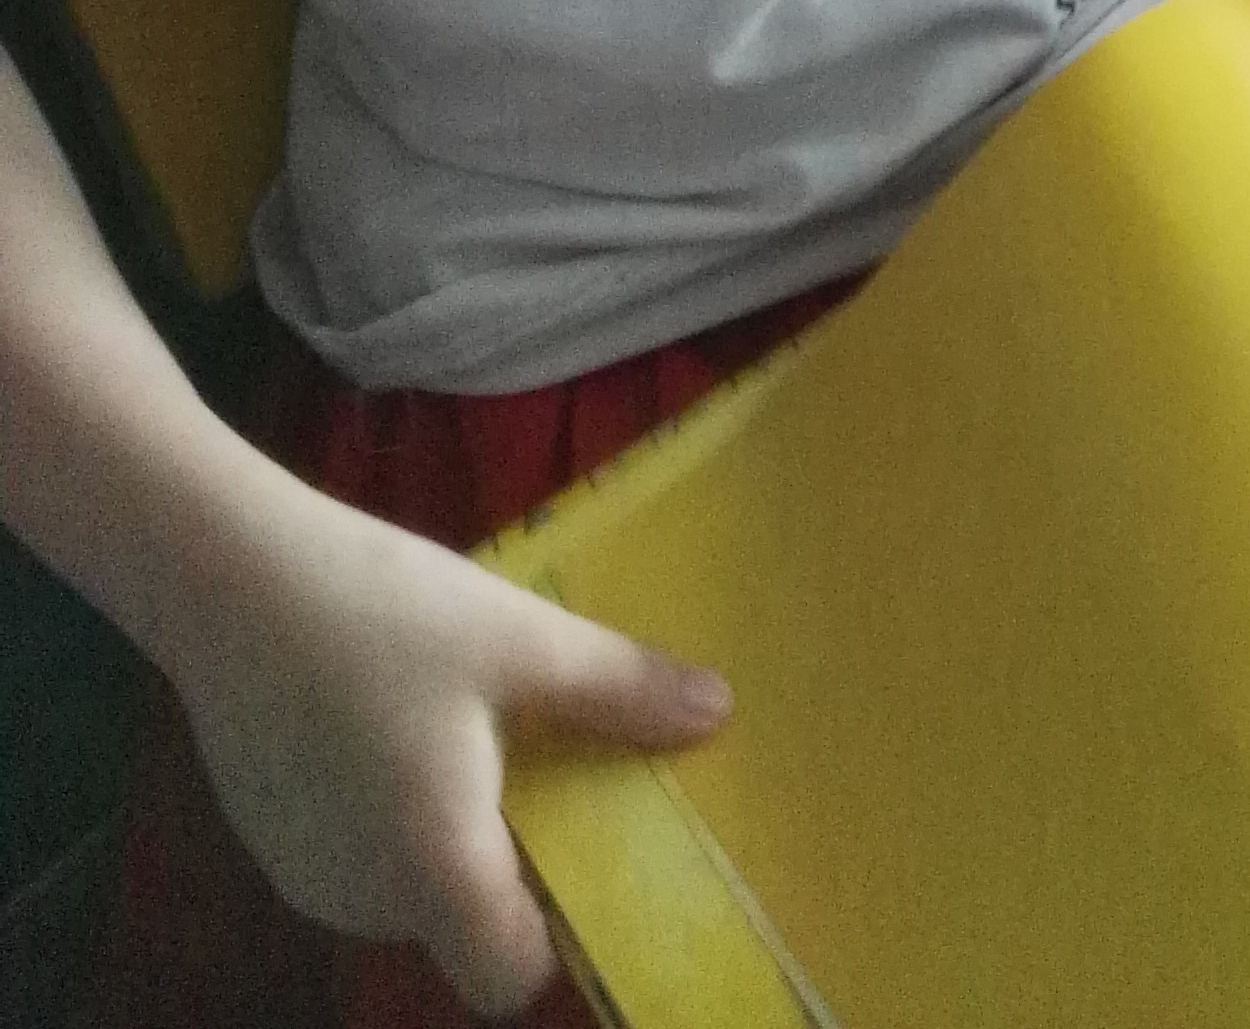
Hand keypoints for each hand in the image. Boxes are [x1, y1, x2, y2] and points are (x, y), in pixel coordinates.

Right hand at [168, 467, 730, 1013]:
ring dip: (457, 831)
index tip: (595, 857)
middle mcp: (366, 898)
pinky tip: (404, 719)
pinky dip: (398, 815)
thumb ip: (619, 689)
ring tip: (482, 727)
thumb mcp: (520, 638)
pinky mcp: (274, 842)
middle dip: (517, 862)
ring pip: (414, 888)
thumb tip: (716, 713)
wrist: (228, 577)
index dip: (559, 939)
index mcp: (434, 866)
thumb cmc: (383, 611)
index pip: (508, 978)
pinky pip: (365, 857)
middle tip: (553, 763)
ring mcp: (310, 877)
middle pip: (465, 926)